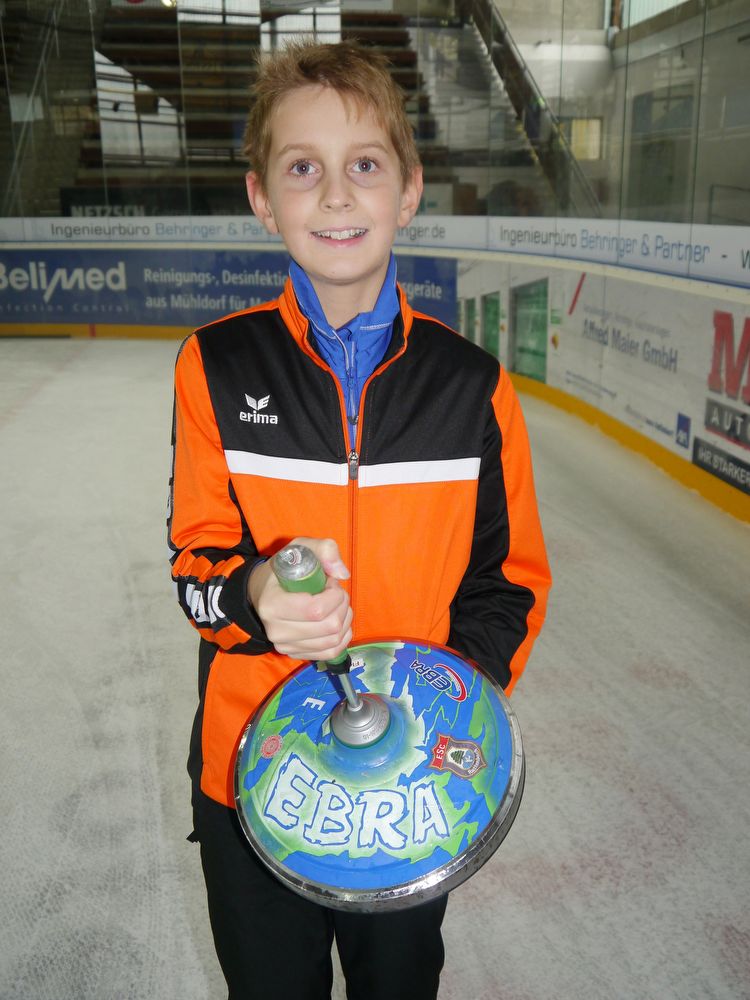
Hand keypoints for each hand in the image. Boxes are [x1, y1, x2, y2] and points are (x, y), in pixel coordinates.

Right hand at [248, 537, 352, 659]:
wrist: (262, 593)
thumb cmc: (283, 570)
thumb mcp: (300, 548)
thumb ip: (324, 549)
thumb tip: (343, 574)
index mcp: (272, 604)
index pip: (316, 610)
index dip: (335, 596)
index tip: (331, 583)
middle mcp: (276, 631)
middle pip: (329, 627)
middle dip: (342, 606)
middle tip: (336, 593)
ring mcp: (285, 646)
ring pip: (334, 640)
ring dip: (344, 620)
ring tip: (337, 605)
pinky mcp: (295, 654)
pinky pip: (331, 653)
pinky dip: (342, 637)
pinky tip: (338, 622)